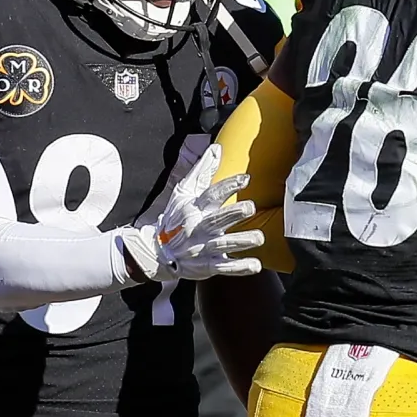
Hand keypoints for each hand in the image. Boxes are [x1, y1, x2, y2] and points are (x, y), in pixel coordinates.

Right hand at [121, 145, 263, 282]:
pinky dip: (240, 268)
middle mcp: (199, 228)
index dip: (227, 186)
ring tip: (259, 237)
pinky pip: (225, 268)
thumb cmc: (175, 218)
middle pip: (217, 220)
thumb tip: (217, 148)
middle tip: (250, 207)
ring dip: (241, 241)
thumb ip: (202, 172)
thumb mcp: (184, 193)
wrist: (157, 253)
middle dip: (233, 214)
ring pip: (224, 245)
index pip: (210, 195)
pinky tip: (256, 265)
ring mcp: (204, 248)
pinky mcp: (208, 266)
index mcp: (194, 209)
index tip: (245, 179)